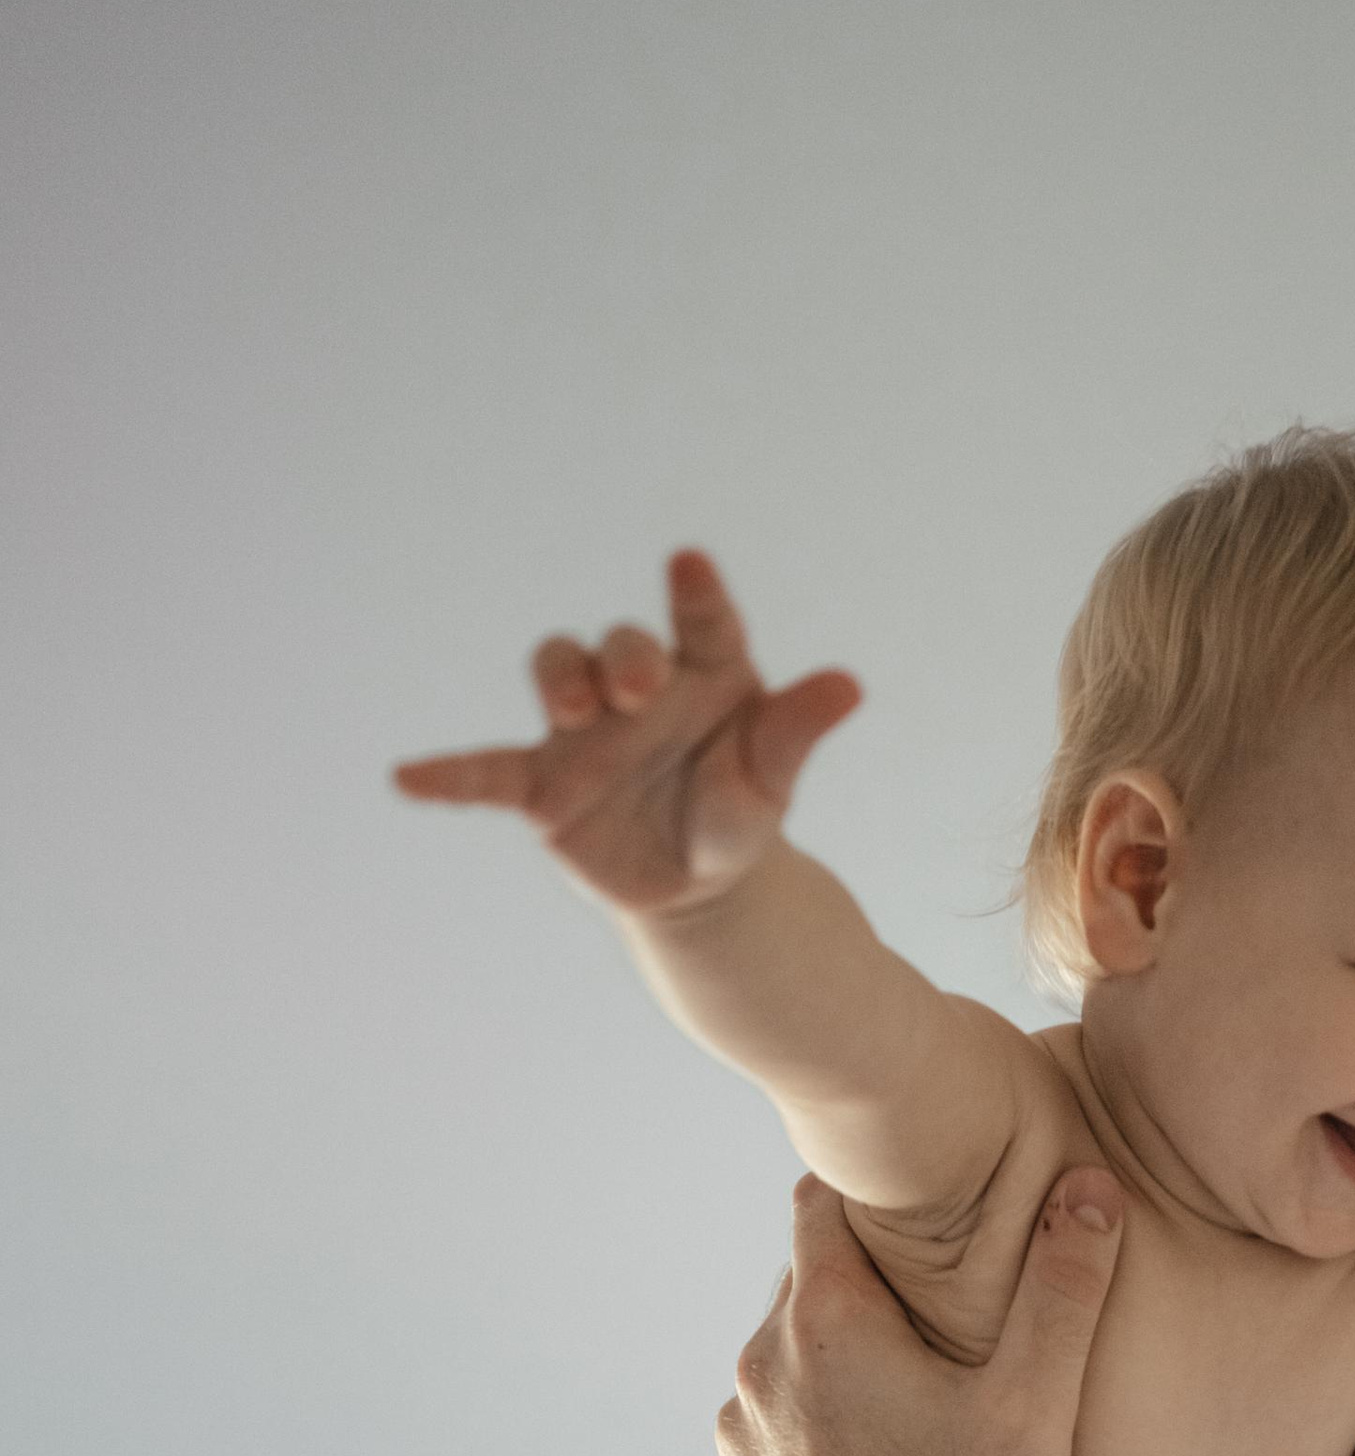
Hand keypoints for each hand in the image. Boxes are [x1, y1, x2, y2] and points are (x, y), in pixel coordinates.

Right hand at [393, 549, 859, 916]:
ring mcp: (582, 733)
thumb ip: (796, 731)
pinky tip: (406, 778)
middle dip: (623, 655)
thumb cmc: (735, 818)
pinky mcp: (542, 786)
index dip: (695, 595)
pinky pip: (487, 772)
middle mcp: (635, 690)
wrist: (697, 889)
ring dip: (560, 679)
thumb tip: (848, 685)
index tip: (691, 566)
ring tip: (574, 709)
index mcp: (703, 676)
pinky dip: (449, 775)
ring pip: (556, 674)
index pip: (702, 625)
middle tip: (639, 690)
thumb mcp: (770, 782)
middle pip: (616, 644)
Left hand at [718, 1165, 1124, 1455]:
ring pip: (797, 1358)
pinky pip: (783, 1429)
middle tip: (954, 1313)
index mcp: (826, 1319)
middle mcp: (763, 1363)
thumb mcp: (1034, 1408)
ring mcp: (742, 1433)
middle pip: (816, 1281)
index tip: (935, 1212)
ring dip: (849, 1363)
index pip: (826, 1199)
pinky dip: (825, 1430)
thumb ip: (1063, 1289)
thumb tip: (1090, 1190)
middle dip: (878, 1286)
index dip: (881, 1195)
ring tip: (924, 1402)